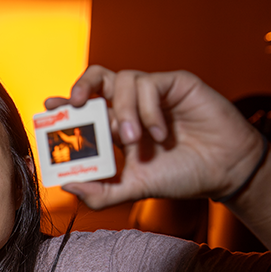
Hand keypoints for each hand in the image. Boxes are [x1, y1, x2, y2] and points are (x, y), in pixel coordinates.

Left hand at [44, 66, 265, 208]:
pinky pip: (150, 84)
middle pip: (98, 79)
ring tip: (134, 140)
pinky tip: (160, 134)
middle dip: (82, 86)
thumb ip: (100, 192)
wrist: (221, 172)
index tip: (48, 108)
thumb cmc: (179, 176)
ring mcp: (153, 93)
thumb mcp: (133, 189)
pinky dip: (149, 110)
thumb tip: (67, 185)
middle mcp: (131, 106)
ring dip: (123, 111)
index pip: (85, 109)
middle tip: (75, 103)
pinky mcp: (175, 84)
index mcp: (116, 126)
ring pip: (124, 80)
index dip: (66, 104)